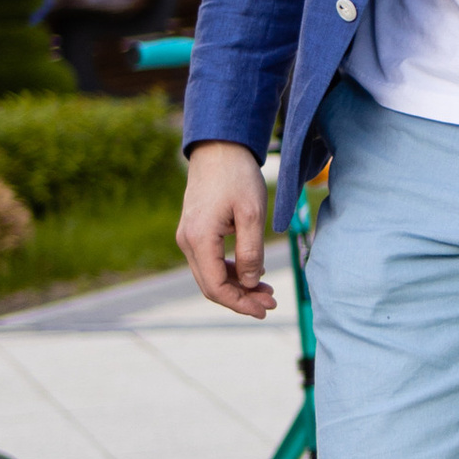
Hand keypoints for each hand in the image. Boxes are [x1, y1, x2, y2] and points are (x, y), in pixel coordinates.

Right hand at [178, 141, 273, 318]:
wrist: (219, 148)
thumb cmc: (237, 177)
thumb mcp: (252, 214)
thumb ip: (251, 252)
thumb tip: (251, 282)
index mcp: (199, 239)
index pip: (216, 287)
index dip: (240, 303)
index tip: (265, 309)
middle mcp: (187, 242)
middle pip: (212, 285)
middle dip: (241, 299)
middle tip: (271, 303)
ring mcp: (188, 237)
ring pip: (211, 275)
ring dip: (238, 286)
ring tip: (267, 290)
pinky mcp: (195, 231)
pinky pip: (210, 261)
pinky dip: (231, 271)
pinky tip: (254, 271)